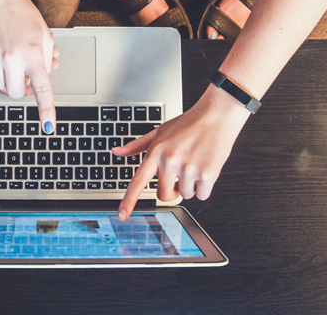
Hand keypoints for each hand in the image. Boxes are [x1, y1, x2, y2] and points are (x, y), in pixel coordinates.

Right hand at [0, 0, 56, 132]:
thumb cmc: (23, 15)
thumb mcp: (44, 35)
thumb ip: (46, 60)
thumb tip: (41, 80)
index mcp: (33, 54)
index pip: (42, 89)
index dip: (46, 110)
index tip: (48, 126)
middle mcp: (13, 57)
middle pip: (16, 93)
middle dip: (21, 88)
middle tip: (23, 74)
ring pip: (0, 85)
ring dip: (7, 78)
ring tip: (11, 58)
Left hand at [112, 85, 249, 219]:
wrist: (215, 116)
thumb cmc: (187, 124)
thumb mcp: (158, 132)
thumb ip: (137, 146)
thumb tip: (116, 151)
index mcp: (156, 152)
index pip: (138, 181)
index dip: (129, 201)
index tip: (122, 216)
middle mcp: (170, 161)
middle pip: (164, 195)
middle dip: (172, 190)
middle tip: (179, 175)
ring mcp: (188, 169)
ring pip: (185, 195)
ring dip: (190, 185)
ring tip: (194, 163)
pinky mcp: (207, 174)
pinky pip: (202, 195)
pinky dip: (204, 187)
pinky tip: (205, 168)